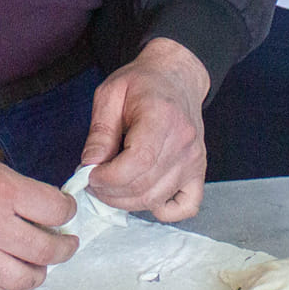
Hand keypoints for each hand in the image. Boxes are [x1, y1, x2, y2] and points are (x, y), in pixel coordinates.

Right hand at [0, 120, 77, 289]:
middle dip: (62, 247)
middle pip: (48, 250)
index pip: (57, 209)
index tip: (63, 213)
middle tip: (63, 244)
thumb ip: (8, 180)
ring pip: (23, 280)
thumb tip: (31, 197)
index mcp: (2, 189)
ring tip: (35, 266)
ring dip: (36, 273)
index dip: (66, 211)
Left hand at [80, 37, 210, 222]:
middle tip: (93, 181)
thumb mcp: (110, 94)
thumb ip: (100, 131)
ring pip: (156, 199)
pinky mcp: (198, 171)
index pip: (137, 162)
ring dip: (126, 202)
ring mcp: (194, 160)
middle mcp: (183, 142)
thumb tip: (90, 165)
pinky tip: (144, 196)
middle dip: (110, 192)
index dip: (108, 177)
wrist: (176, 78)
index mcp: (162, 117)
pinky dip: (164, 211)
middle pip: (144, 186)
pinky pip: (186, 206)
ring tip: (110, 186)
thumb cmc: (142, 83)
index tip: (90, 173)